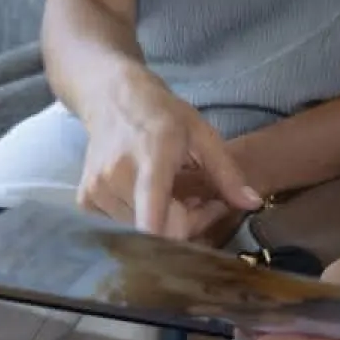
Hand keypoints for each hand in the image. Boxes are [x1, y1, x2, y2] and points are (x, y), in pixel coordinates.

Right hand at [77, 68, 261, 235]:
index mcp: (150, 158)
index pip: (153, 215)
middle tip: (200, 200)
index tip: (206, 225)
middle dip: (188, 224)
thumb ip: (228, 173)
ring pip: (141, 233)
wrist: (112, 99)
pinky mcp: (85, 202)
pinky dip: (144, 222)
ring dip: (166, 223)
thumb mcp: (203, 134)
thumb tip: (253, 203)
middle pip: (158, 230)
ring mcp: (96, 192)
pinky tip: (154, 199)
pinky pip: (122, 229)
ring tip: (177, 195)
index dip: (177, 240)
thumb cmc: (163, 115)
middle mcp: (116, 177)